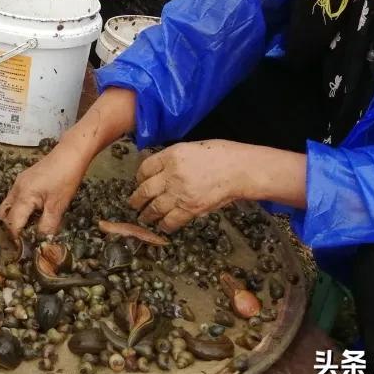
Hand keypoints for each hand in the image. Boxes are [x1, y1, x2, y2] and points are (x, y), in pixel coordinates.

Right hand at [0, 143, 90, 239]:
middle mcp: (16, 189)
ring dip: (14, 219)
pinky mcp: (24, 179)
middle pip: (4, 215)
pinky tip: (32, 214)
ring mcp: (19, 182)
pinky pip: (14, 198)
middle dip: (11, 229)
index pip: (13, 224)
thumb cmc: (66, 178)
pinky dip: (18, 209)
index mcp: (22, 196)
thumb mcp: (58, 206)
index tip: (25, 249)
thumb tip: (41, 244)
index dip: (17, 238)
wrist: (71, 153)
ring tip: (27, 230)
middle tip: (24, 240)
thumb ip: (47, 226)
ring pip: (7, 205)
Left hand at [128, 140, 251, 231]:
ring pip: (154, 208)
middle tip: (133, 204)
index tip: (139, 182)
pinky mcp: (191, 209)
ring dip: (146, 214)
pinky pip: (171, 220)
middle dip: (136, 199)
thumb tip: (161, 170)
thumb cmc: (220, 154)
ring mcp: (180, 193)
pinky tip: (162, 226)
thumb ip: (173, 158)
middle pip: (145, 190)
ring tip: (143, 217)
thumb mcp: (191, 147)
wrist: (240, 169)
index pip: (145, 168)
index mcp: (171, 155)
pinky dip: (164, 225)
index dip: (139, 177)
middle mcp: (171, 174)